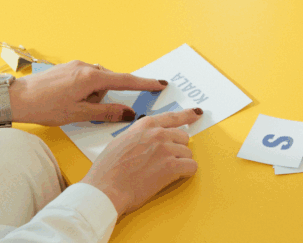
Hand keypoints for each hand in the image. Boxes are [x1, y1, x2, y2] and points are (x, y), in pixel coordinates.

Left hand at [9, 61, 166, 126]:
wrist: (14, 98)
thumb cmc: (44, 106)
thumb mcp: (78, 115)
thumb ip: (106, 113)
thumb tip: (127, 113)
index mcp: (91, 77)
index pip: (125, 81)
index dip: (144, 84)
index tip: (160, 84)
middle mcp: (86, 66)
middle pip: (108, 83)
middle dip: (103, 99)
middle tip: (84, 111)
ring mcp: (75, 65)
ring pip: (95, 83)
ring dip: (90, 96)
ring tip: (69, 107)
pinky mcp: (66, 68)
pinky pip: (84, 79)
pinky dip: (82, 91)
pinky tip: (65, 100)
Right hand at [81, 108, 203, 215]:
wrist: (106, 188)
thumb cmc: (108, 170)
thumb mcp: (121, 141)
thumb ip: (140, 136)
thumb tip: (148, 140)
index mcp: (144, 126)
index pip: (171, 117)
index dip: (186, 115)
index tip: (196, 114)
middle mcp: (157, 133)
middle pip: (183, 137)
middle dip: (177, 148)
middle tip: (164, 161)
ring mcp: (166, 148)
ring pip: (187, 153)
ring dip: (180, 162)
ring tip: (162, 172)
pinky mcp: (172, 165)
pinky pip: (191, 166)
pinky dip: (185, 173)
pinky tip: (173, 177)